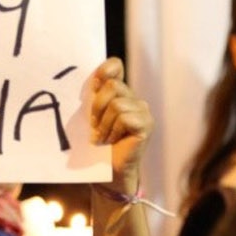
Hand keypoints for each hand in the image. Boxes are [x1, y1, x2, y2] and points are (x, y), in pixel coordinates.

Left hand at [87, 58, 149, 188]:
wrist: (105, 170)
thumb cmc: (95, 143)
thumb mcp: (89, 116)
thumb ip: (92, 96)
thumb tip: (92, 78)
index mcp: (118, 93)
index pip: (115, 66)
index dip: (105, 69)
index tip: (94, 82)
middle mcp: (133, 98)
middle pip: (113, 85)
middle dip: (97, 107)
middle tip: (93, 125)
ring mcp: (142, 111)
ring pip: (117, 104)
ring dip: (104, 124)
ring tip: (102, 137)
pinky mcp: (146, 124)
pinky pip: (125, 117)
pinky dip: (113, 131)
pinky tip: (112, 141)